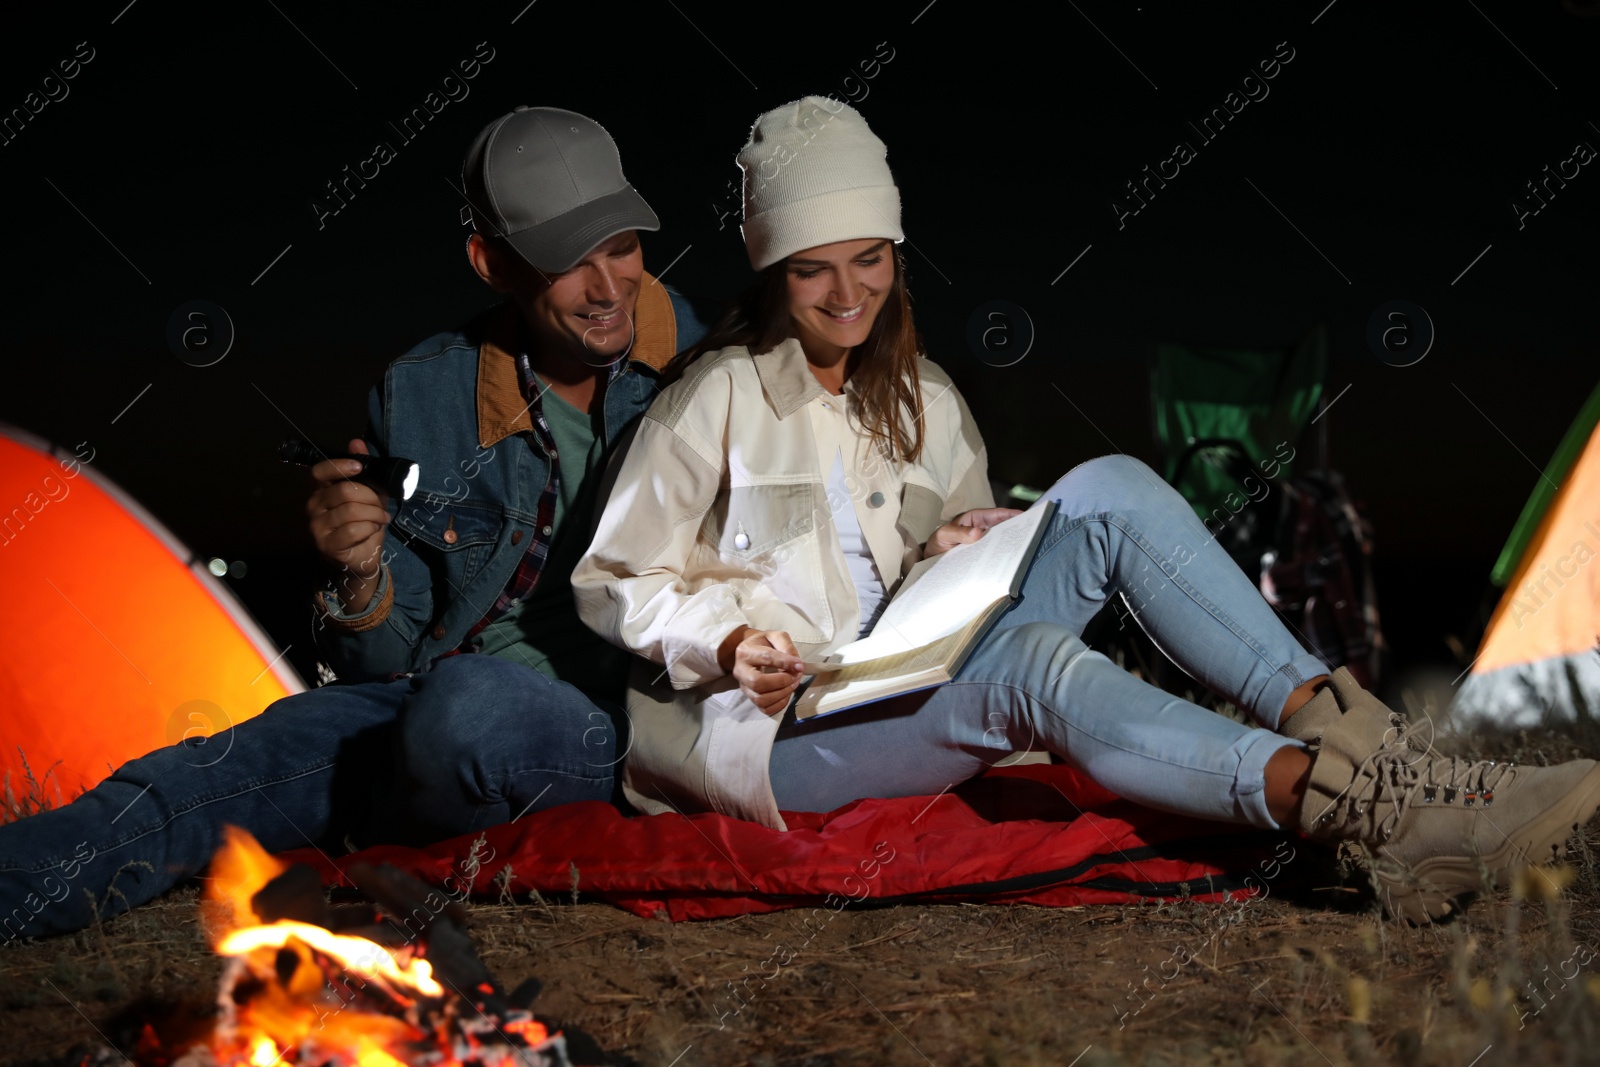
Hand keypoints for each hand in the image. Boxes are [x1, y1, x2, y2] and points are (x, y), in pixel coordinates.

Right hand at [306, 438, 389, 611]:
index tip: (360, 466)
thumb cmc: (365, 522)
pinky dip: (370, 528)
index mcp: (321, 490)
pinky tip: (373, 530)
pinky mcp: (327, 545)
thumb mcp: (370, 494)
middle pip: (344, 491)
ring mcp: (317, 527)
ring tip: (380, 519)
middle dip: (371, 497)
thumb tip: (356, 442)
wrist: (364, 556)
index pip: (319, 472)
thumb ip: (364, 470)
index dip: (339, 466)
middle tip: (381, 508)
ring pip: (351, 511)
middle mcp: (313, 506)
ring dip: (374, 514)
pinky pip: (354, 530)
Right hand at [718, 626, 803, 715]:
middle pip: (757, 683)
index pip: (766, 658)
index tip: (800, 665)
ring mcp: (744, 687)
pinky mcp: (751, 698)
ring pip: (761, 699)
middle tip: (795, 676)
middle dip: (781, 681)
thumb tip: (797, 665)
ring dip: (782, 694)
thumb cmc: (764, 643)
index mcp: (745, 651)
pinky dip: (780, 704)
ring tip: (793, 684)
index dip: (785, 663)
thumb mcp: (775, 636)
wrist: (752, 651)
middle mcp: (740, 671)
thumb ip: (787, 646)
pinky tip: (786, 693)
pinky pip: (765, 709)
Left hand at [921, 507, 1022, 558]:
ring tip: (1024, 549)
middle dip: (1017, 529)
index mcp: (976, 519)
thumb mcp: (945, 535)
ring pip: (1001, 541)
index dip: (1011, 514)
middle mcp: (983, 530)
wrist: (931, 560)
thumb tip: (978, 532)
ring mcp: (984, 543)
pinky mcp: (984, 555)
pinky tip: (1010, 562)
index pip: (997, 514)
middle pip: (1003, 528)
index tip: (1025, 516)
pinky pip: (995, 554)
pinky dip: (1002, 556)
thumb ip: (959, 533)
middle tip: (1030, 534)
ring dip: (1011, 544)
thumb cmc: (938, 542)